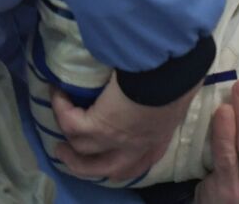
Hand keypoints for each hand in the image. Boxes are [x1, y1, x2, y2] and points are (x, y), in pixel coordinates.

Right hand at [51, 76, 196, 182]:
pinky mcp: (97, 127)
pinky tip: (58, 93)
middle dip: (85, 165)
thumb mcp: (180, 90)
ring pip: (82, 151)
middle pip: (106, 169)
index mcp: (159, 138)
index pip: (142, 161)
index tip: (115, 153)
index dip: (127, 161)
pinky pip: (69, 123)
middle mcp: (137, 145)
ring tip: (58, 133)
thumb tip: (169, 81)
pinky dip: (61, 108)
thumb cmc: (180, 74)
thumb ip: (171, 93)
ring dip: (67, 144)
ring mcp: (114, 140)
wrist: (171, 70)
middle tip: (69, 152)